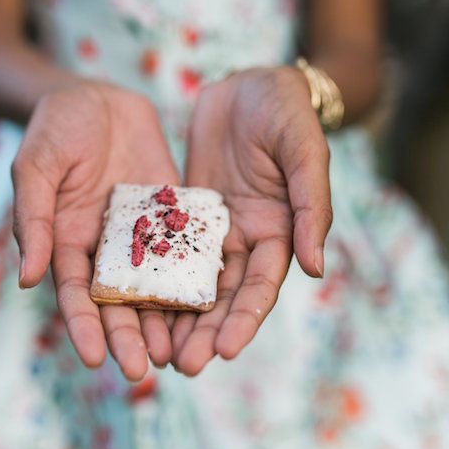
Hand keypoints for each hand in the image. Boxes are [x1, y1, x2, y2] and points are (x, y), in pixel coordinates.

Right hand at [12, 80, 179, 380]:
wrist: (98, 96)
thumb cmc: (56, 128)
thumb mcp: (36, 167)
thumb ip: (34, 219)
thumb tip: (28, 278)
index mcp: (67, 243)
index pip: (74, 295)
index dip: (83, 327)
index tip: (94, 359)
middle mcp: (106, 249)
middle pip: (117, 302)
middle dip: (129, 337)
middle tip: (144, 371)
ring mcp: (141, 236)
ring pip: (155, 286)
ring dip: (164, 320)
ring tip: (179, 354)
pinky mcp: (173, 217)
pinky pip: (186, 250)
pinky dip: (196, 277)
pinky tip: (213, 302)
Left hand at [172, 66, 332, 374]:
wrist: (248, 82)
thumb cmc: (285, 113)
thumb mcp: (304, 153)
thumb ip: (310, 208)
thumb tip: (314, 269)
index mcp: (279, 232)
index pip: (261, 288)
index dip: (244, 320)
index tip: (224, 351)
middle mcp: (245, 239)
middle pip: (224, 297)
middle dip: (205, 333)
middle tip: (181, 366)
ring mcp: (212, 228)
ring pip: (192, 282)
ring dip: (178, 318)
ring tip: (156, 353)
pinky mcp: (182, 212)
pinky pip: (165, 249)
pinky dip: (153, 276)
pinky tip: (134, 302)